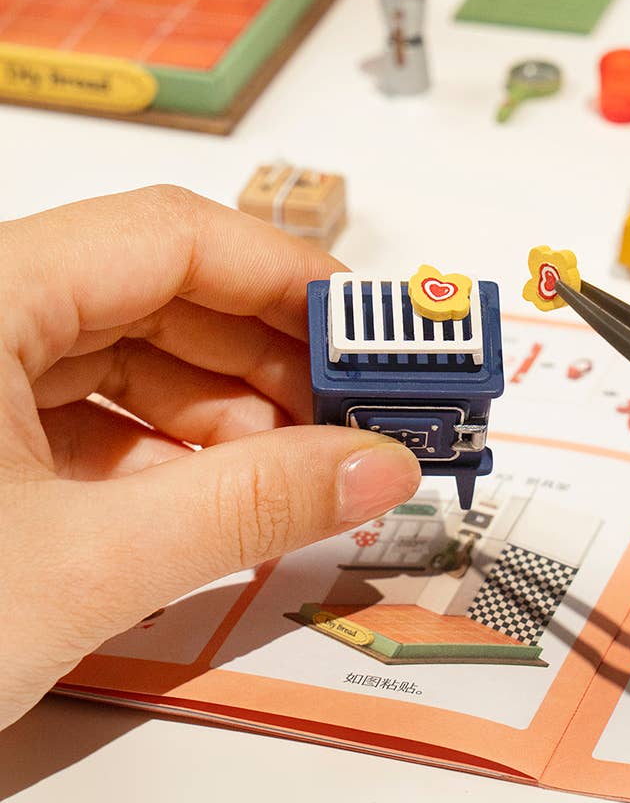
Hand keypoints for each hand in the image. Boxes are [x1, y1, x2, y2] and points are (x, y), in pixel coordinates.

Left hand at [0, 186, 420, 729]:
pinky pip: (93, 416)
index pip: (170, 236)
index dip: (286, 279)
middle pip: (159, 295)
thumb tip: (375, 469)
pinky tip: (214, 496)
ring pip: (129, 358)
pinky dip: (168, 450)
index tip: (369, 334)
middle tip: (354, 416)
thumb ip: (249, 507)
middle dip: (268, 360)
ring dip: (225, 411)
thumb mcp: (80, 566)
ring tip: (294, 470)